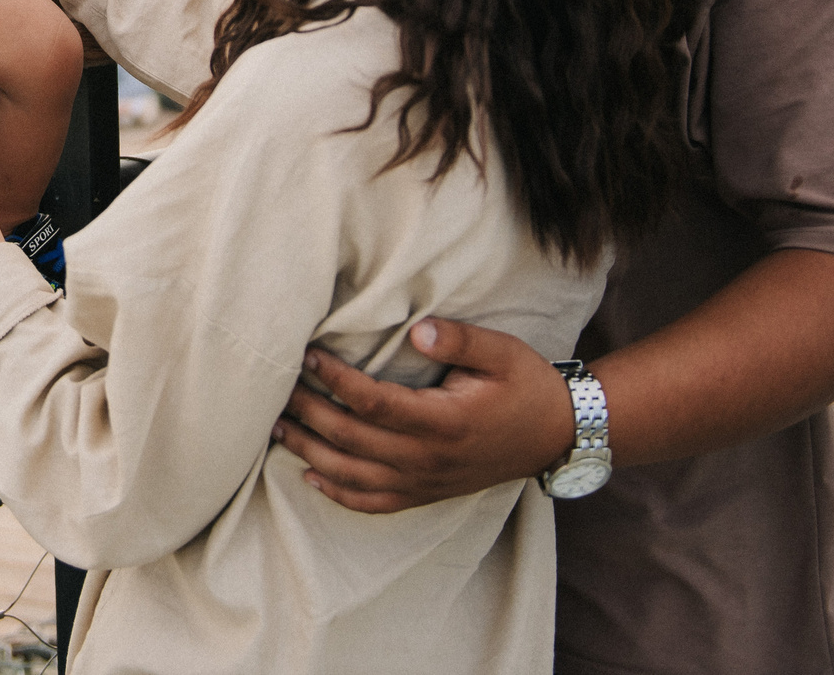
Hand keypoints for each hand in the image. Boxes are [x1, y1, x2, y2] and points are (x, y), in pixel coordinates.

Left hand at [270, 319, 576, 512]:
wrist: (557, 436)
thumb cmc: (526, 386)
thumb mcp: (502, 353)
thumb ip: (458, 340)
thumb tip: (417, 330)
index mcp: (442, 421)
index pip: (372, 402)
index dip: (335, 380)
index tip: (308, 356)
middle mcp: (427, 458)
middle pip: (351, 439)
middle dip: (308, 413)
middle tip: (277, 387)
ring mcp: (425, 482)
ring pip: (353, 475)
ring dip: (310, 452)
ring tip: (277, 427)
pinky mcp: (426, 494)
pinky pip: (375, 503)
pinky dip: (339, 493)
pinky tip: (312, 475)